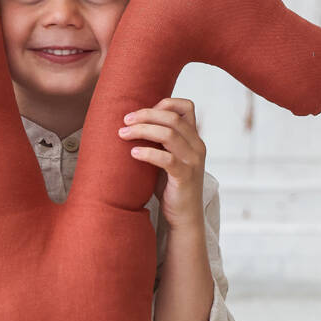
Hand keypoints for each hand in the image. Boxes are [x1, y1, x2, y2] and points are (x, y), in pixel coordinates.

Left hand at [118, 97, 205, 229]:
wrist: (183, 216)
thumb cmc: (170, 186)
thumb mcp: (167, 157)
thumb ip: (159, 141)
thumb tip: (131, 123)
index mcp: (194, 138)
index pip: (187, 107)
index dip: (164, 103)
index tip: (141, 112)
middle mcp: (197, 146)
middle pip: (172, 118)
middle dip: (146, 115)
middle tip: (125, 120)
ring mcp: (193, 161)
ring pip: (169, 134)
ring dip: (143, 130)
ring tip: (123, 134)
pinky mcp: (185, 177)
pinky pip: (167, 159)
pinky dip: (148, 153)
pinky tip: (133, 153)